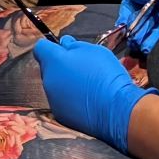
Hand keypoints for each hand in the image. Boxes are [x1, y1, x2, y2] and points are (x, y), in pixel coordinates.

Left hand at [36, 34, 149, 148]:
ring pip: (55, 85)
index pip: (41, 48)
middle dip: (60, 66)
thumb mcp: (94, 50)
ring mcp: (53, 99)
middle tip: (81, 68)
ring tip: (86, 87)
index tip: (63, 50)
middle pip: (48, 68)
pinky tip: (86, 101)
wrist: (117, 110)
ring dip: (65, 83)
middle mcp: (48, 80)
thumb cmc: (106, 77)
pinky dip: (70, 100)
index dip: (52, 47)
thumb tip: (65, 43)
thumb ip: (74, 45)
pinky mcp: (60, 115)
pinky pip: (61, 102)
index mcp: (54, 61)